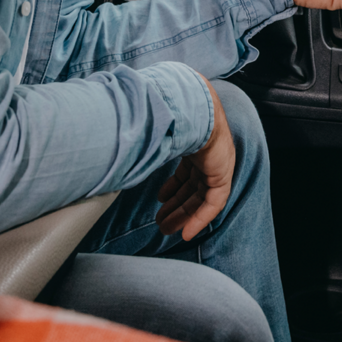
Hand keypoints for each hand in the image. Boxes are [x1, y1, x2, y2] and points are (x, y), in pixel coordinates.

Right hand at [156, 76, 233, 240]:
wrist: (188, 108)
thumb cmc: (166, 116)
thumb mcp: (153, 135)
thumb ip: (144, 147)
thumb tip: (118, 150)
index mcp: (193, 141)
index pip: (185, 170)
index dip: (172, 188)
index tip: (160, 201)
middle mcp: (207, 153)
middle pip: (192, 186)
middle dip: (175, 206)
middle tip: (161, 222)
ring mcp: (217, 163)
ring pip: (200, 197)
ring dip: (183, 215)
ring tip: (166, 229)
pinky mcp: (223, 173)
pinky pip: (213, 203)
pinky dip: (200, 219)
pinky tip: (186, 232)